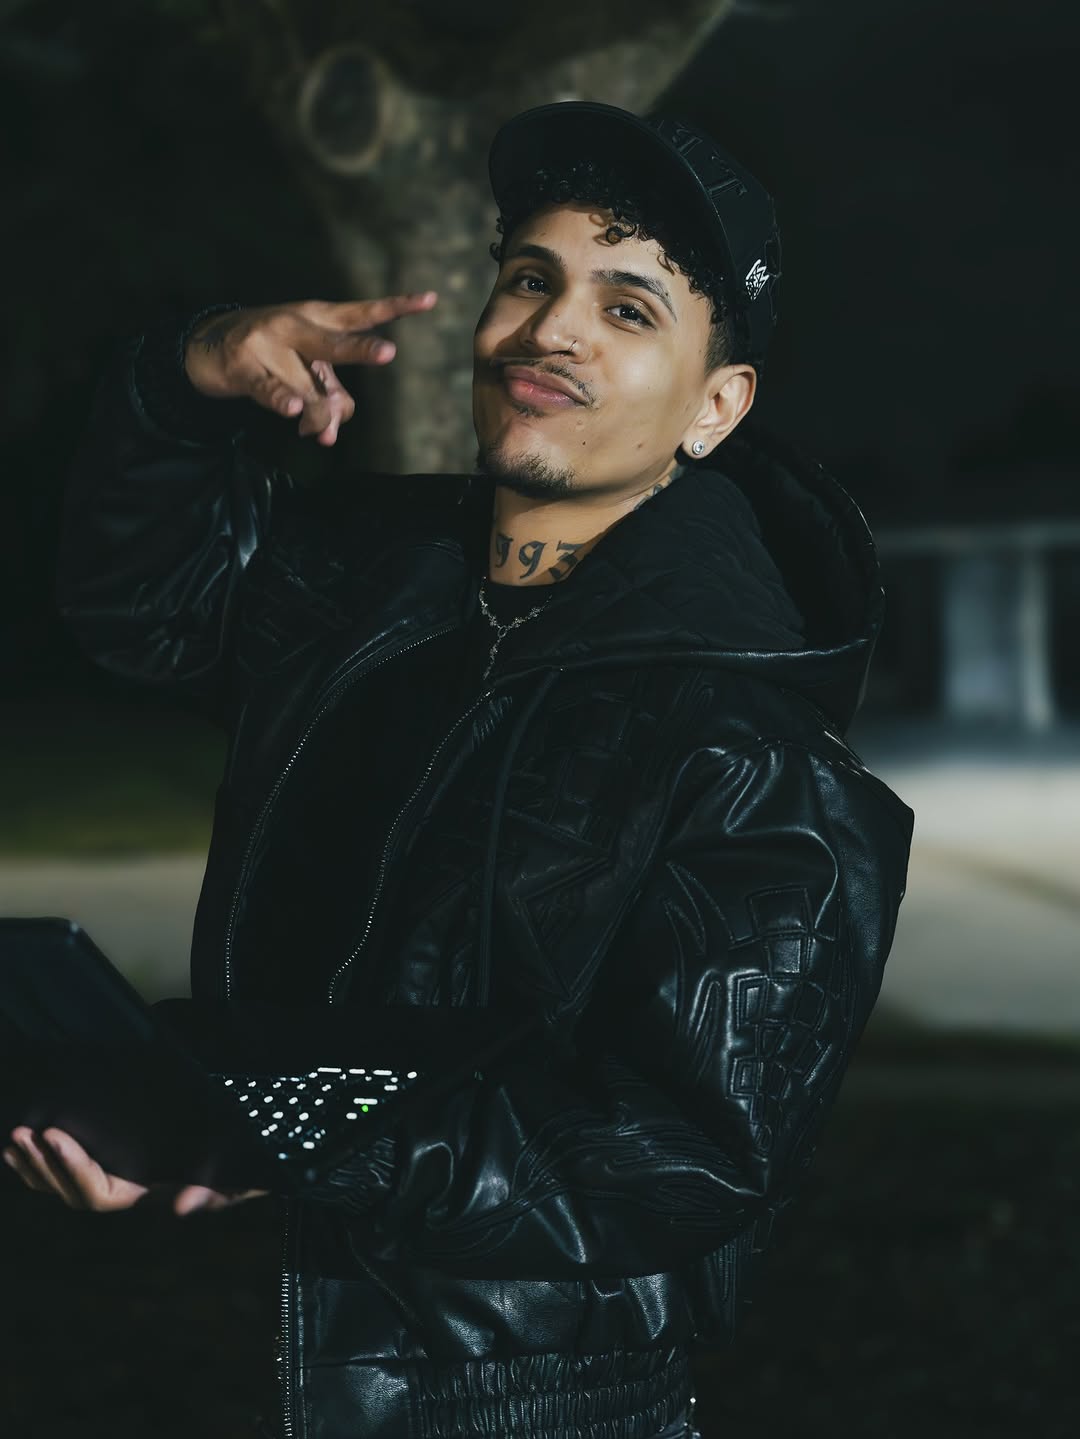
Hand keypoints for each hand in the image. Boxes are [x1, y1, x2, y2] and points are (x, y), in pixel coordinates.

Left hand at [3, 1126, 268, 1215]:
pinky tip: (18, 1148)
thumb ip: (212, 1189)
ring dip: (33, 1164)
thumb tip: (182, 1208)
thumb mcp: (230, 1174)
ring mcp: (110, 1183)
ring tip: (13, 1136)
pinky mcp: (106, 1167)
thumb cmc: (234, 1167)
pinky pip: (62, 1174)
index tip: (54, 1133)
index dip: (71, 1166)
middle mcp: (120, 1196)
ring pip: (59, 1186)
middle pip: (68, 1193)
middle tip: (23, 1131)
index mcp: (141, 1197)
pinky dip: (39, 1163)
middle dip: (43, 1163)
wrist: (238, 1162)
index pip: (96, 1193)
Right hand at [184, 292, 438, 445]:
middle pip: (334, 341)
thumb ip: (330, 393)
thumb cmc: (271, 352)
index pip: (360, 313)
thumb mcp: (305, 364)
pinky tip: (294, 411)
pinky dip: (282, 401)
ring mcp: (268, 345)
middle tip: (388, 354)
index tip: (429, 300)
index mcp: (316, 318)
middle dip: (360, 349)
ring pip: (305, 384)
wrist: (208, 345)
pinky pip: (269, 390)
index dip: (394, 308)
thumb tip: (334, 429)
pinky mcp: (245, 368)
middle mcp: (295, 325)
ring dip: (319, 413)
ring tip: (326, 434)